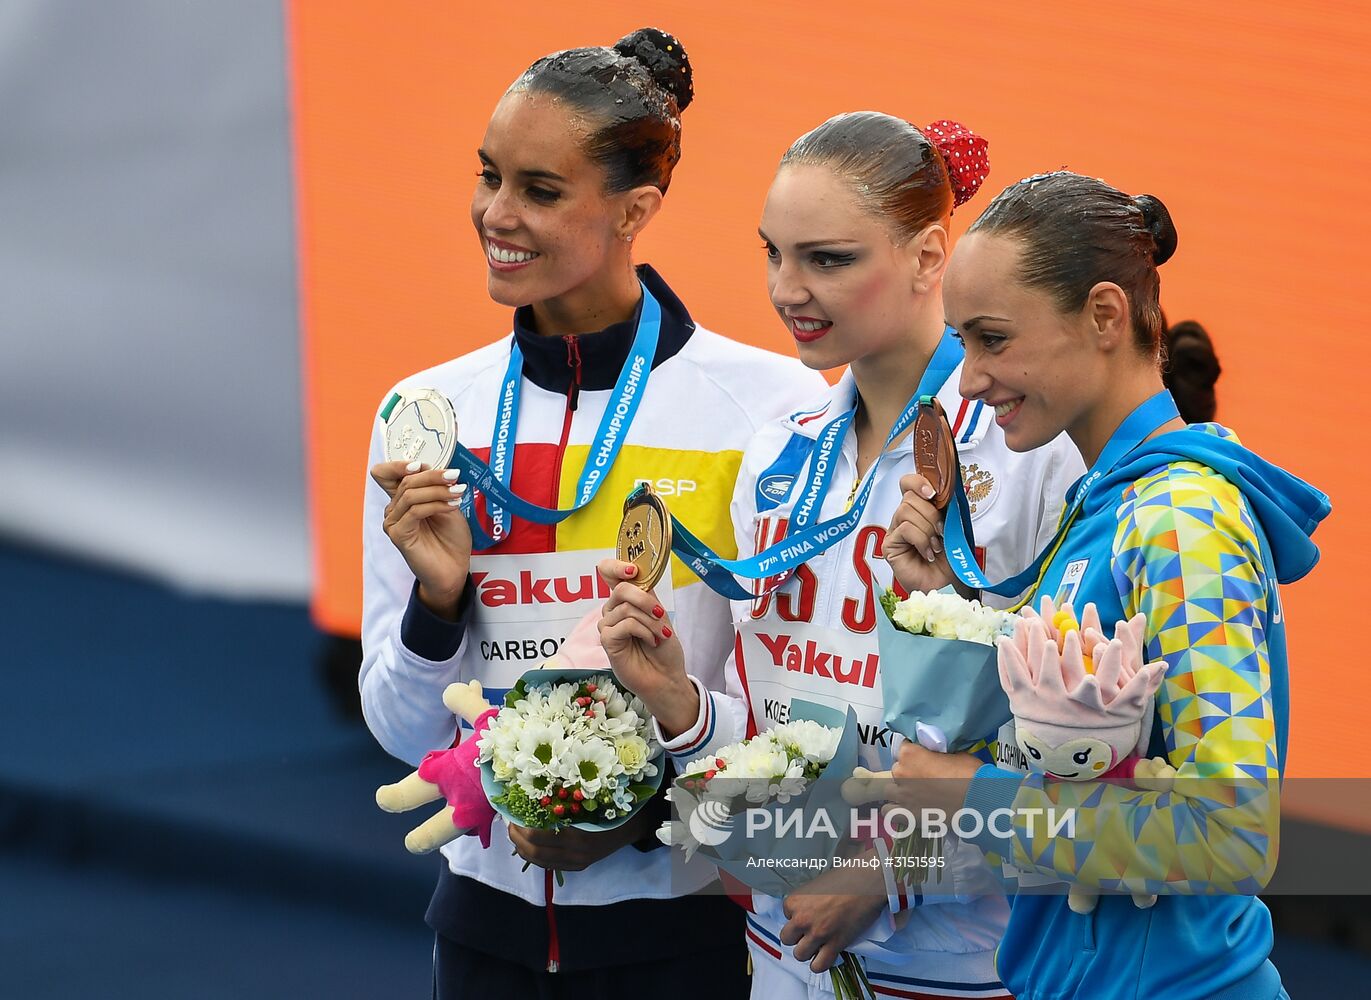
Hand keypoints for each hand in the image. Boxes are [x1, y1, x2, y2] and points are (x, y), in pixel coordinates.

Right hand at [372, 460, 472, 618]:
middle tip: (455, 476)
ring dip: (438, 490)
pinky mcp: (398, 535)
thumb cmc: (451, 539)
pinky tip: (452, 506)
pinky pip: (414, 512)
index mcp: (402, 499)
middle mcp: (394, 509)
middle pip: (405, 481)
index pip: (386, 474)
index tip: (422, 464)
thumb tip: (429, 468)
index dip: (398, 465)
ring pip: (410, 495)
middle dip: (432, 476)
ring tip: (459, 492)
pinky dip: (435, 505)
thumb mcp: (447, 505)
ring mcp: (393, 523)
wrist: (454, 569)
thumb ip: (436, 488)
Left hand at [507, 807, 651, 872]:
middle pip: (533, 851)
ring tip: (515, 833)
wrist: (632, 827)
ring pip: (538, 861)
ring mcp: (577, 863)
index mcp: (577, 835)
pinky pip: (549, 865)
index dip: (519, 826)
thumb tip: (531, 797)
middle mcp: (575, 853)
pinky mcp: (578, 867)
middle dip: (516, 838)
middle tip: (508, 824)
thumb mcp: (586, 801)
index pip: (536, 836)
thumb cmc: (609, 807)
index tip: (511, 813)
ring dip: (521, 848)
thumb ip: (562, 803)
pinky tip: (529, 844)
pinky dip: (534, 856)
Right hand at [595, 559, 697, 736]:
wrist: (667, 676)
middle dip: (645, 600)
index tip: (632, 571)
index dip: (615, 566)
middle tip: (659, 614)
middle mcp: (613, 610)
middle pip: (621, 588)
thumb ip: (645, 594)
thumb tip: (635, 574)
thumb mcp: (659, 614)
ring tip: (660, 634)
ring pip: (626, 608)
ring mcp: (607, 626)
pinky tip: (651, 642)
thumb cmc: (664, 648)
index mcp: (625, 600)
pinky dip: (644, 631)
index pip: (607, 572)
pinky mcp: (607, 641)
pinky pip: (625, 625)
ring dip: (650, 621)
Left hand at [780, 862, 887, 972]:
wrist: (867, 882)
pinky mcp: (834, 945)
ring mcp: (817, 933)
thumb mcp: (816, 885)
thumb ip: (806, 900)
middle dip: (797, 937)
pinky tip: (825, 955)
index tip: (809, 913)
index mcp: (795, 901)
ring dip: (807, 951)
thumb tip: (807, 910)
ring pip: (800, 955)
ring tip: (817, 945)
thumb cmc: (844, 877)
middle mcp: (802, 918)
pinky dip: (820, 964)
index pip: (785, 915)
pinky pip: (818, 966)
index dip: (797, 916)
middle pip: (787, 938)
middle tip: (809, 932)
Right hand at [882, 473, 954, 593]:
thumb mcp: (952, 527)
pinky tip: (927, 553)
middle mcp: (903, 519)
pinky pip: (905, 529)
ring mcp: (894, 532)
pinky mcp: (889, 546)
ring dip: (927, 528)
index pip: (908, 484)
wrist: (949, 585)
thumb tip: (945, 491)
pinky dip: (921, 540)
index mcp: (919, 510)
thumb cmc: (951, 560)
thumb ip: (946, 508)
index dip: (918, 482)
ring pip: (906, 511)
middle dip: (931, 513)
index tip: (934, 493)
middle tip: (942, 532)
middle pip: (909, 496)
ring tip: (935, 546)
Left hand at [887, 743, 981, 816]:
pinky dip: (895, 810)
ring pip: (890, 790)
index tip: (925, 758)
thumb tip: (935, 755)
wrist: (977, 801)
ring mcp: (902, 795)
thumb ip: (937, 753)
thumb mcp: (954, 753)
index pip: (904, 747)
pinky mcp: (906, 814)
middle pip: (898, 769)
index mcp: (910, 754)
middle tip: (925, 777)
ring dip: (900, 790)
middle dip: (909, 772)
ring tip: (915, 794)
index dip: (915, 753)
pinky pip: (888, 811)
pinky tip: (907, 809)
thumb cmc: (970, 774)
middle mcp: (901, 772)